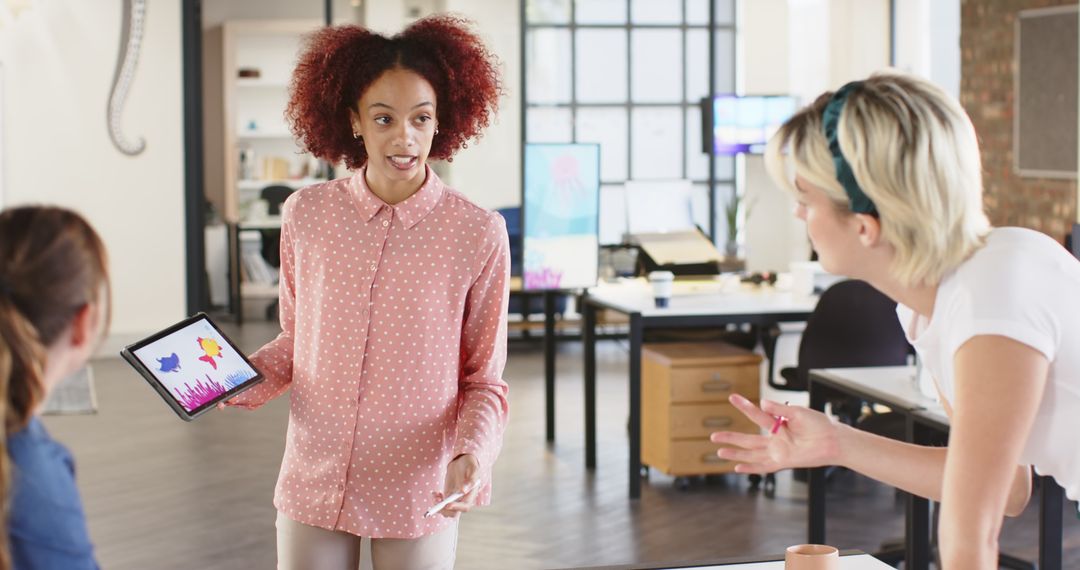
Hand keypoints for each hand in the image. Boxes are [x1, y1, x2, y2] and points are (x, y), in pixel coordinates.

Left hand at [435, 454, 480, 517]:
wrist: (463, 461)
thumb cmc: (470, 464)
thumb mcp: (473, 469)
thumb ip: (471, 479)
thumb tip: (463, 491)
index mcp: (470, 495)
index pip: (465, 507)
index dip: (456, 507)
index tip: (447, 504)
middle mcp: (463, 499)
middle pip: (454, 513)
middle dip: (444, 510)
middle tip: (437, 502)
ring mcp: (454, 498)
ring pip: (446, 510)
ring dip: (438, 507)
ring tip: (435, 496)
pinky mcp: (448, 495)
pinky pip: (441, 503)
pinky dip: (436, 500)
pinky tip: (434, 493)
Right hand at [709, 394, 842, 473]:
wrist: (833, 440)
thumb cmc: (819, 424)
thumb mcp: (798, 413)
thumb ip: (780, 410)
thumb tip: (763, 403)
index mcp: (778, 423)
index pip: (756, 415)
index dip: (744, 406)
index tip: (732, 397)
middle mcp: (775, 438)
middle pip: (748, 439)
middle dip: (731, 437)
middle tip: (714, 435)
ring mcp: (778, 451)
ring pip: (751, 453)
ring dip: (736, 453)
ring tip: (719, 451)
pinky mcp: (783, 462)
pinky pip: (763, 467)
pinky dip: (751, 468)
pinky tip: (737, 468)